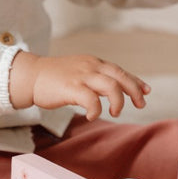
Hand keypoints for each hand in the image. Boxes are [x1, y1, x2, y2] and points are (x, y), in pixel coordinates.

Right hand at [9, 52, 150, 120]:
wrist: (31, 75)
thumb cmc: (55, 78)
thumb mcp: (80, 72)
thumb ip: (96, 79)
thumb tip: (114, 91)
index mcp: (94, 63)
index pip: (120, 71)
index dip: (135, 81)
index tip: (146, 91)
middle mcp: (91, 66)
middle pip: (121, 77)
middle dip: (134, 91)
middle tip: (140, 105)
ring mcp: (81, 76)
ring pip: (111, 86)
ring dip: (118, 101)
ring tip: (115, 112)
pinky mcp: (71, 87)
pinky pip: (91, 99)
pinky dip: (96, 109)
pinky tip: (92, 116)